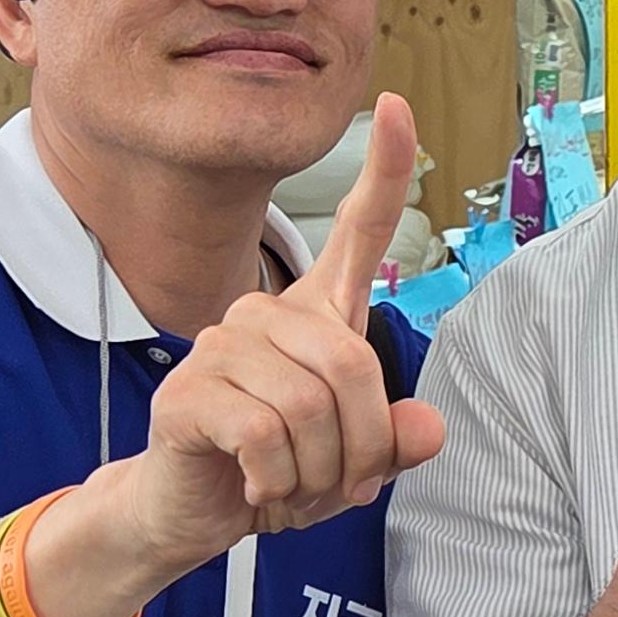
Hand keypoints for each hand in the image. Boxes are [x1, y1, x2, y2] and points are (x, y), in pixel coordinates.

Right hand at [117, 94, 444, 570]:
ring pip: (310, 405)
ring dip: (318, 470)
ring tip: (294, 485)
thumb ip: (395, 440)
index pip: (358, 231)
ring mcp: (222, 346)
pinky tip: (257, 486)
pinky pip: (265, 434)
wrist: (196, 509)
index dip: (383, 171)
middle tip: (341, 484)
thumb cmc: (278, 469)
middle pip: (353, 364)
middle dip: (362, 444)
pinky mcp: (189, 391)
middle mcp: (267, 314)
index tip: (396, 107)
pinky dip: (277, 480)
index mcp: (317, 316)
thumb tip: (428, 429)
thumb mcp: (353, 461)